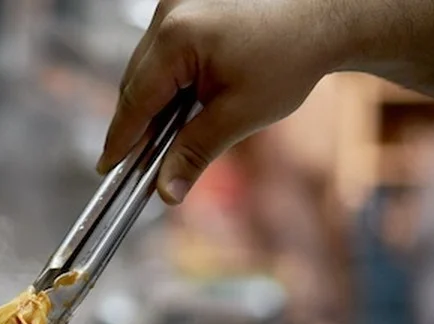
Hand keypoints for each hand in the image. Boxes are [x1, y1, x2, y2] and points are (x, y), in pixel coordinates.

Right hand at [97, 0, 433, 205]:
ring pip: (147, 66)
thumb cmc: (290, 59)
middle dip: (136, 125)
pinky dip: (166, 78)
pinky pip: (163, 49)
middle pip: (135, 83)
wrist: (327, 13)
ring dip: (151, 101)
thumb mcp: (240, 115)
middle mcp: (168, 14)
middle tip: (136, 165)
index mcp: (176, 40)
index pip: (133, 101)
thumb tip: (165, 194)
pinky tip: (180, 102)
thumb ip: (194, 153)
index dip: (119, 141)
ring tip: (163, 137)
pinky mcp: (187, 2)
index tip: (106, 170)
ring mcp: (176, 3)